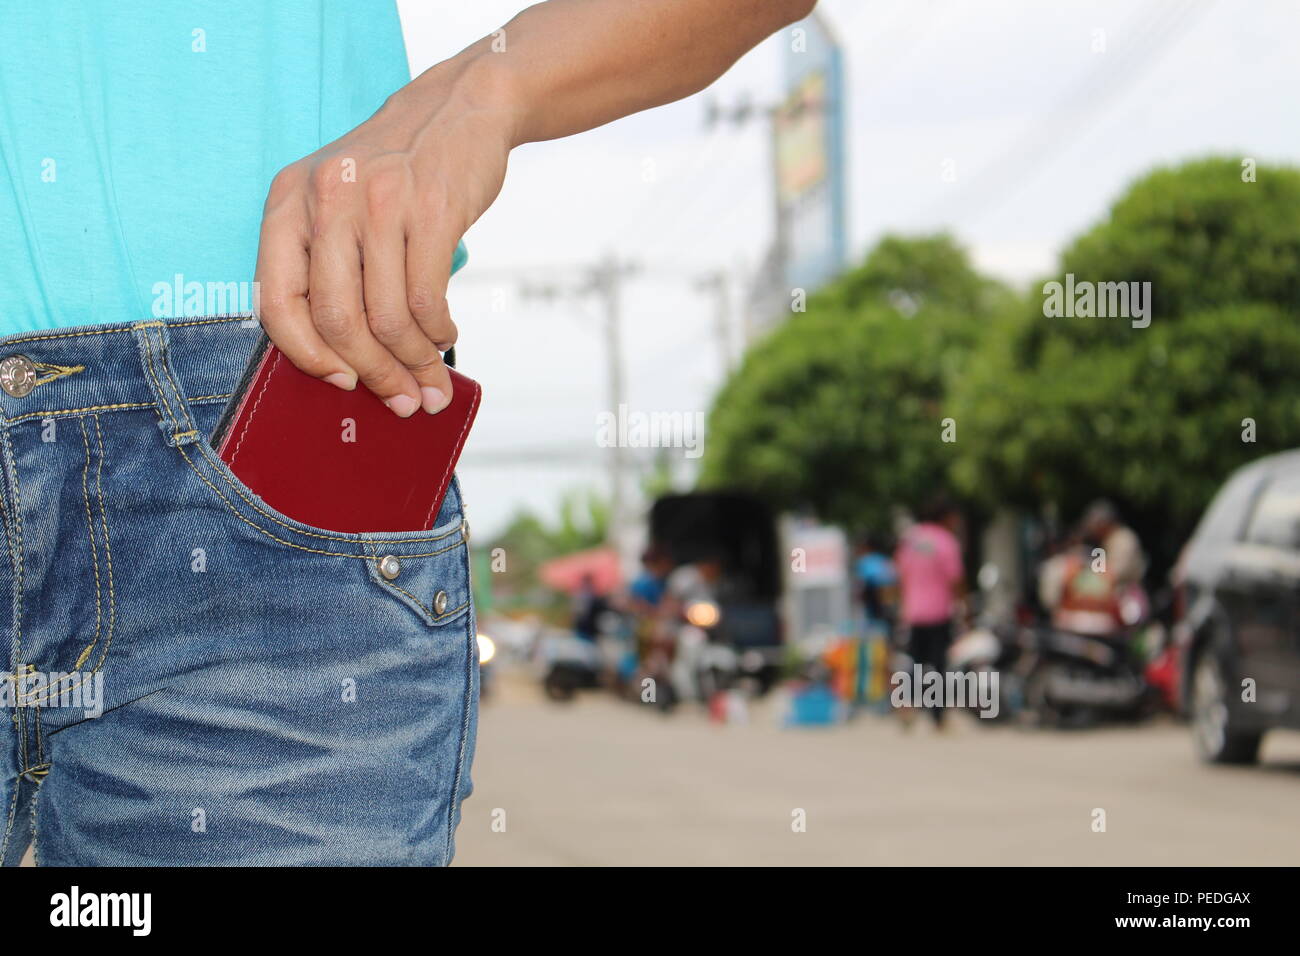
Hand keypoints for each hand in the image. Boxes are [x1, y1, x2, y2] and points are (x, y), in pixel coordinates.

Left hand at [255, 63, 512, 415]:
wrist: (459, 108)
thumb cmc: (396, 172)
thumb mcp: (339, 202)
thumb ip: (329, 266)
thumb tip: (348, 360)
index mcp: (288, 202)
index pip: (278, 301)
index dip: (308, 355)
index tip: (340, 382)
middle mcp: (326, 200)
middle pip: (337, 318)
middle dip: (373, 373)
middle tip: (401, 400)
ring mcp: (379, 202)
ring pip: (387, 316)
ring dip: (413, 361)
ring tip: (430, 376)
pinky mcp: (431, 210)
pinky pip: (427, 298)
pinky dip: (438, 332)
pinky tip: (444, 335)